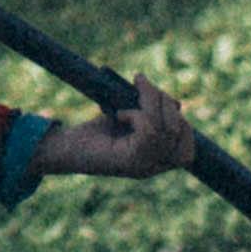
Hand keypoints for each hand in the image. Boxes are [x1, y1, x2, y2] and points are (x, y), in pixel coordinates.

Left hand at [35, 81, 198, 179]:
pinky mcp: (128, 162)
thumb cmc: (94, 133)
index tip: (167, 103)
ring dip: (150, 102)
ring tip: (134, 88)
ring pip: (165, 130)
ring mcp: (141, 167)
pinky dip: (137, 115)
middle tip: (141, 83)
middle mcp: (151, 168)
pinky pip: (149, 132)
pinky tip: (120, 112)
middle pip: (178, 133)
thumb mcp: (130, 118)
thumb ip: (154, 113)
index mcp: (155, 162)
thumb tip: (177, 105)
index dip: (183, 126)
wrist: (63, 148)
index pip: (187, 152)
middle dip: (164, 101)